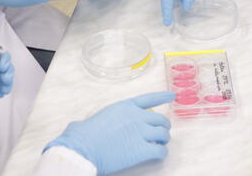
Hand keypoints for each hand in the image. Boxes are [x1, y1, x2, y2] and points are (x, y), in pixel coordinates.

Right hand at [45, 91, 174, 173]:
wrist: (83, 149)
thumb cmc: (82, 135)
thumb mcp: (92, 118)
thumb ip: (98, 119)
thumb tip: (79, 126)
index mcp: (125, 106)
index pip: (149, 99)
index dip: (162, 97)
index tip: (172, 96)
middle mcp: (136, 116)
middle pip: (160, 119)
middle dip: (163, 126)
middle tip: (163, 132)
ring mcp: (141, 132)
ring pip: (163, 134)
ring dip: (164, 139)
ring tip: (161, 144)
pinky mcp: (142, 150)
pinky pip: (160, 151)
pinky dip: (161, 153)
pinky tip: (158, 154)